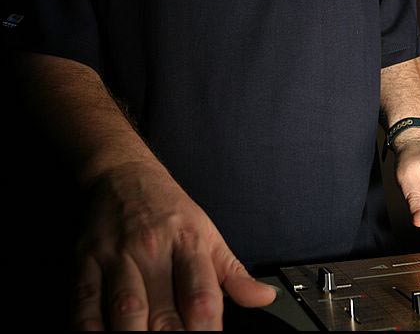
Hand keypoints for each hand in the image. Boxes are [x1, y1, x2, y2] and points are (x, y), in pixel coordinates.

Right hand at [71, 160, 275, 330]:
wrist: (121, 170)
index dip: (206, 333)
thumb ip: (233, 272)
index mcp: (188, 242)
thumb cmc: (167, 207)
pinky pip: (85, 302)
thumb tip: (265, 298)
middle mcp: (153, 249)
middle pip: (163, 312)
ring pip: (125, 309)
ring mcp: (117, 254)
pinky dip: (90, 327)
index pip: (202, 298)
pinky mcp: (86, 258)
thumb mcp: (206, 231)